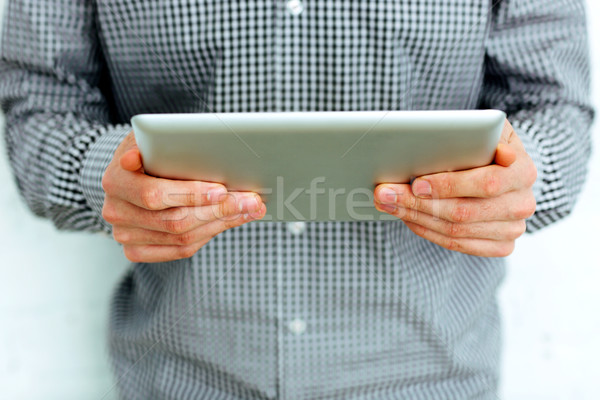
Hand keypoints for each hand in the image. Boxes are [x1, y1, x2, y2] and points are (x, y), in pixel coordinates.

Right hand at [101, 131, 265, 262]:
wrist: (130, 172)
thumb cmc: (150, 150)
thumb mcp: (154, 138)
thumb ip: (161, 142)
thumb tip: (146, 156)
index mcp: (115, 180)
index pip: (154, 195)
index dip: (191, 194)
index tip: (222, 189)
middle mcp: (115, 211)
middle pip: (174, 221)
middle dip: (219, 210)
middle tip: (251, 200)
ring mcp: (125, 234)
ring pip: (182, 238)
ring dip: (222, 223)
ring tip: (250, 209)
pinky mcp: (135, 250)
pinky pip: (180, 249)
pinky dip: (210, 234)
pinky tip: (231, 220)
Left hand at [374, 119, 536, 256]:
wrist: (504, 169)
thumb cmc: (485, 145)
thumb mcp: (485, 131)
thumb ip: (477, 135)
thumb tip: (481, 149)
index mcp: (524, 171)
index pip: (487, 183)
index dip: (449, 185)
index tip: (416, 182)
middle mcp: (523, 204)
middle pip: (463, 212)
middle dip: (418, 203)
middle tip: (384, 193)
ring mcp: (513, 228)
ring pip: (456, 231)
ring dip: (415, 217)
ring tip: (387, 203)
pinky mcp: (501, 245)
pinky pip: (458, 244)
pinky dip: (427, 231)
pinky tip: (406, 217)